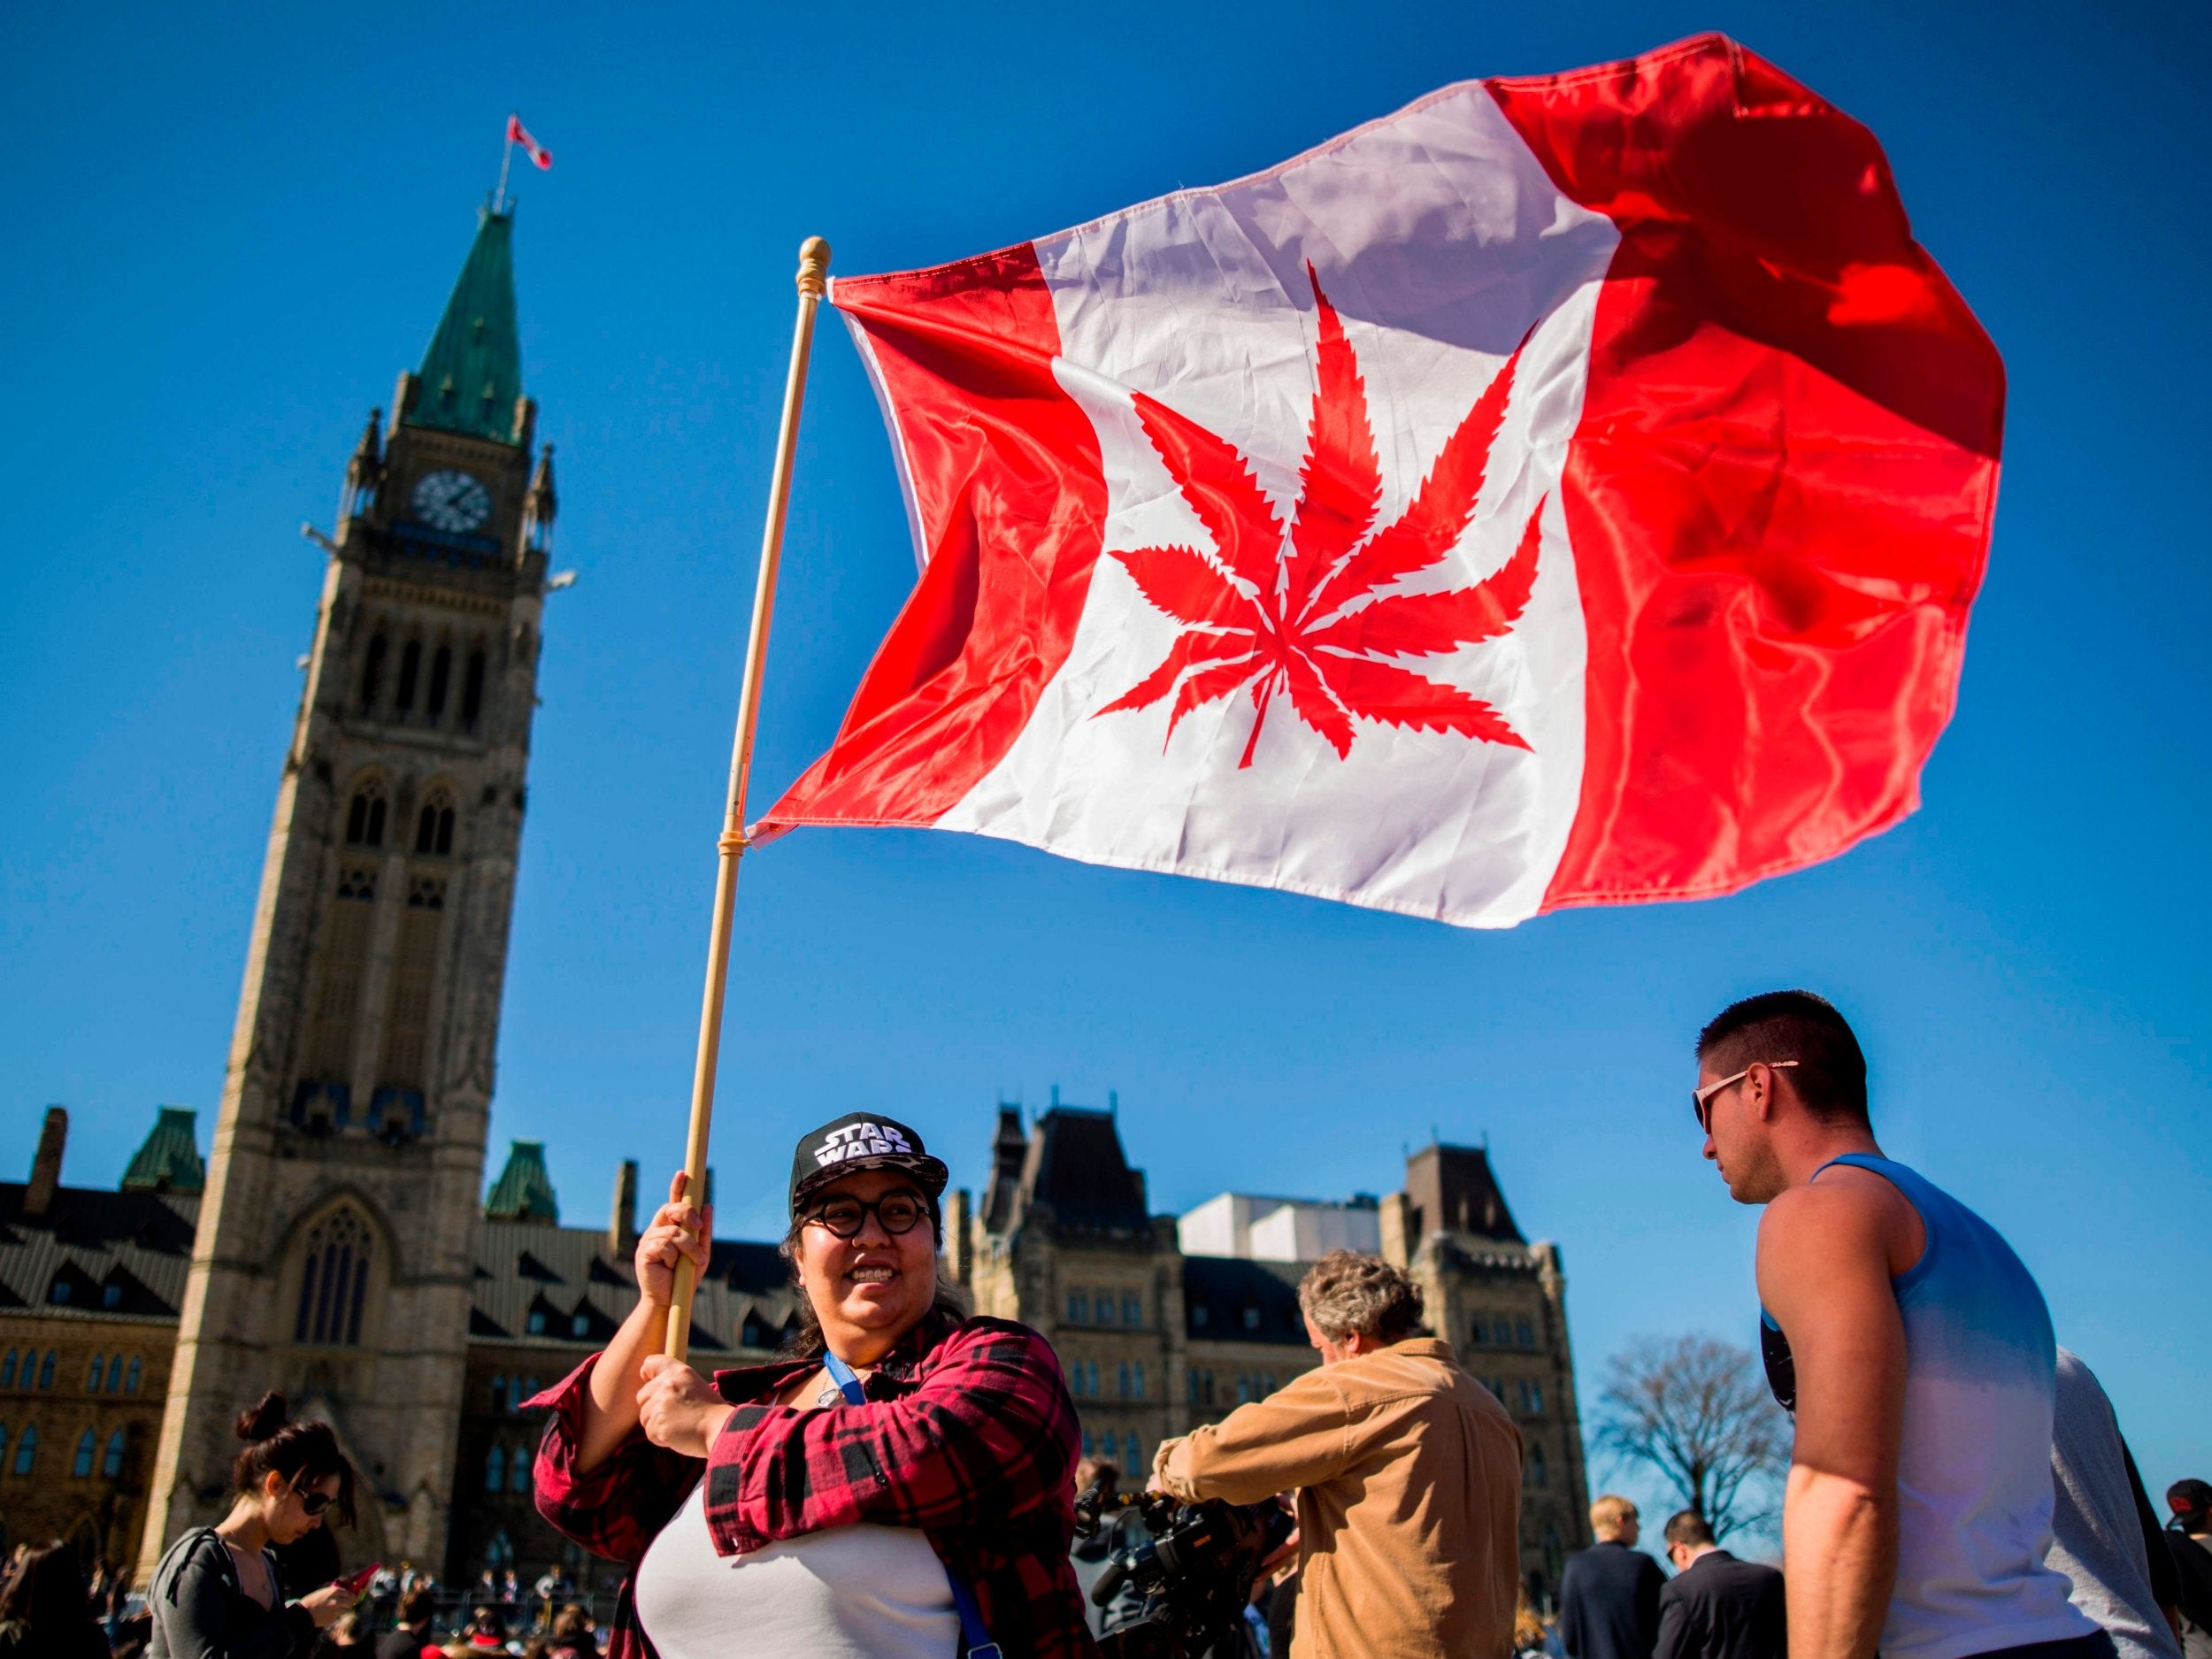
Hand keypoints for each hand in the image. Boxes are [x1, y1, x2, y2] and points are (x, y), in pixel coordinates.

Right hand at [298, 1582, 356, 1627]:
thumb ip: (335, 1592)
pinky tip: (329, 1614)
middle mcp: (337, 1600)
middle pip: (351, 1602)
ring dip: (344, 1610)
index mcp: (335, 1591)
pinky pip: (338, 1616)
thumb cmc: (313, 1601)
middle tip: (347, 1604)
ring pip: (346, 1610)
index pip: (350, 1593)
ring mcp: (335, 1610)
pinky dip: (336, 1615)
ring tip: (337, 1610)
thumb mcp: (324, 1592)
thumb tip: (346, 1593)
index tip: (353, 1597)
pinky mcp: (333, 1618)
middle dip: (350, 1603)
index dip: (352, 1596)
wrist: (304, 1613)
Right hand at [635, 1170, 712, 1309]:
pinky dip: (674, 1258)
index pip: (673, 1202)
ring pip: (673, 1232)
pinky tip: (671, 1269)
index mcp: (670, 1228)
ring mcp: (648, 1241)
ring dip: (688, 1247)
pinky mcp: (643, 1253)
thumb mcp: (701, 1253)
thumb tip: (708, 1205)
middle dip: (687, 1213)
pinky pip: (665, 1246)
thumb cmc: (684, 1278)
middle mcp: (657, 1230)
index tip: (684, 1173)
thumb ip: (704, 1231)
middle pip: (670, 1209)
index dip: (677, 1187)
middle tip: (697, 1225)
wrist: (671, 1302)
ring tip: (691, 1262)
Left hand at [638, 1352, 735, 1456]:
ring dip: (657, 1424)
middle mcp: (667, 1384)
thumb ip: (673, 1384)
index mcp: (678, 1371)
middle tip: (674, 1415)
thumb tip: (651, 1391)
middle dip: (651, 1408)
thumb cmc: (710, 1411)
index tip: (648, 1379)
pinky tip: (678, 1435)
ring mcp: (661, 1405)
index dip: (647, 1373)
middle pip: (642, 1396)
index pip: (650, 1363)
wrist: (721, 1429)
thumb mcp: (695, 1385)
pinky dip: (661, 1438)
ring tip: (679, 1426)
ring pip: (644, 1417)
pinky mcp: (658, 1424)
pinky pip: (650, 1433)